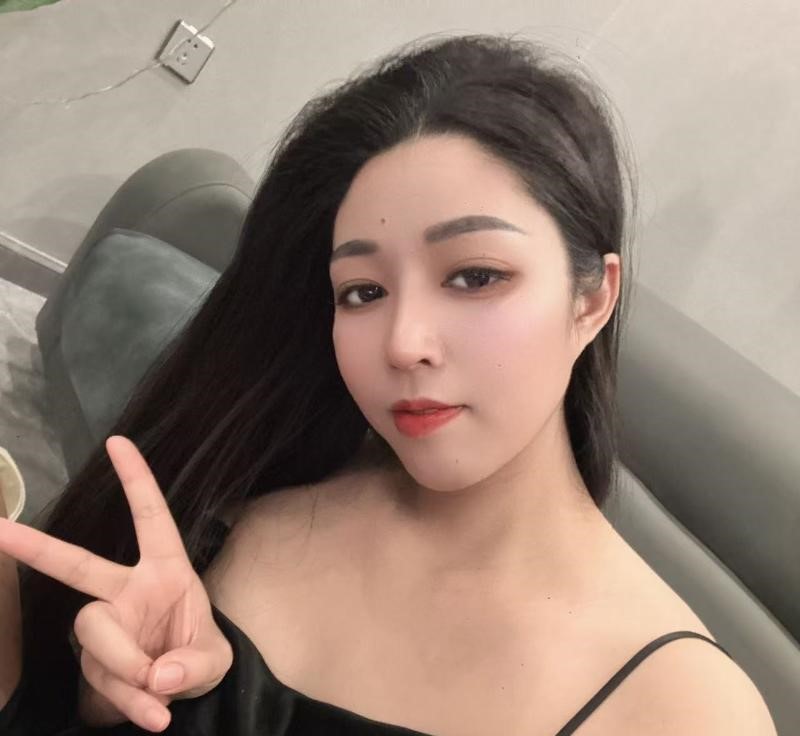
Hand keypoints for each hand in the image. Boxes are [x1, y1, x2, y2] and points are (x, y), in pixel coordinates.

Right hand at [0, 435, 232, 731]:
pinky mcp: (92, 660)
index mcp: (166, 571)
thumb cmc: (198, 656)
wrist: (180, 696)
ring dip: (126, 672)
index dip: (136, 481)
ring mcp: (105, 624)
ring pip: (93, 634)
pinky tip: (153, 717)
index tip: (117, 441)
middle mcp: (127, 590)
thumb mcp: (214, 659)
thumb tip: (159, 676)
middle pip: (79, 568)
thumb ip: (194, 664)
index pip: (151, 519)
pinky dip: (127, 702)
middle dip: (37, 547)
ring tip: (160, 703)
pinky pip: (100, 678)